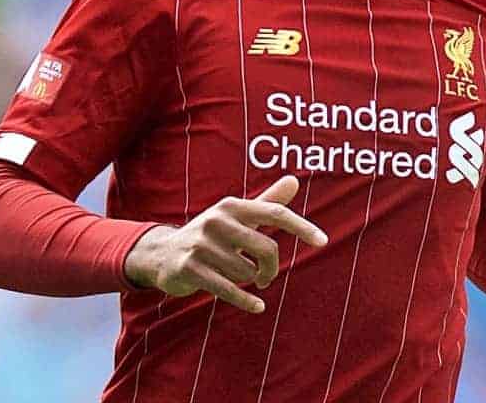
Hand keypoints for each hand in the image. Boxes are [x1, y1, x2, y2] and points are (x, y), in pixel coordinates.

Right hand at [123, 175, 327, 313]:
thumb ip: (267, 201)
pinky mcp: (190, 268)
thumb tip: (295, 179)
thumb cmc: (211, 235)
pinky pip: (229, 289)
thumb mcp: (237, 216)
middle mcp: (217, 221)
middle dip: (271, 269)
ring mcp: (201, 245)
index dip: (301, 226)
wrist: (162, 253)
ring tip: (237, 277)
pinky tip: (258, 306)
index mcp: (232, 206)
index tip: (323, 240)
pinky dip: (247, 300)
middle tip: (266, 277)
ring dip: (249, 281)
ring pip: (247, 272)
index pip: (275, 213)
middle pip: (267, 249)